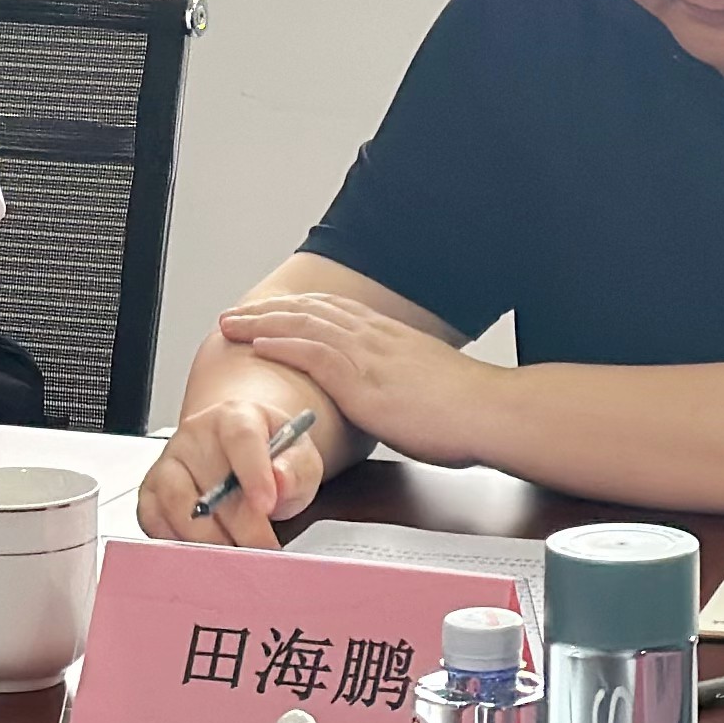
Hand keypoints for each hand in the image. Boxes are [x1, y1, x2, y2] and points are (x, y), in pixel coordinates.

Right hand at [137, 388, 332, 549]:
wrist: (240, 455)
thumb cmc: (270, 459)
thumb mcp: (299, 458)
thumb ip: (297, 469)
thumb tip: (281, 480)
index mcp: (235, 417)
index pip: (240, 438)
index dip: (253, 473)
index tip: (267, 506)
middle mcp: (195, 436)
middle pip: (210, 482)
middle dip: (240, 527)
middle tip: (262, 550)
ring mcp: (168, 462)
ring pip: (176, 503)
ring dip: (208, 538)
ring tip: (235, 554)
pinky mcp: (151, 491)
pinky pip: (155, 521)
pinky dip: (179, 543)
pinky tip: (205, 550)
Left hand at [214, 292, 507, 478]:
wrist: (491, 412)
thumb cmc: (470, 412)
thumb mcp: (430, 388)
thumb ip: (404, 386)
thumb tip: (396, 398)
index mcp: (392, 338)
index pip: (336, 312)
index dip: (299, 310)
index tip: (274, 311)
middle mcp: (376, 337)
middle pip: (312, 312)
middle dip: (271, 310)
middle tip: (238, 313)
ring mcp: (368, 355)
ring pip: (304, 325)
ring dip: (263, 322)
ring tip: (232, 323)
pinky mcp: (362, 379)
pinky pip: (313, 352)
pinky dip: (282, 344)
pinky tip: (259, 344)